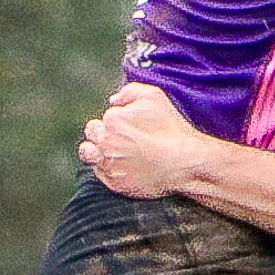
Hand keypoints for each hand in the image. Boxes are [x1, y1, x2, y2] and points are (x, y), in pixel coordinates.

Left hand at [79, 82, 199, 198]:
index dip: (113, 122)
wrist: (185, 162)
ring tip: (109, 152)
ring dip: (95, 152)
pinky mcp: (115, 183)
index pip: (102, 119)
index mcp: (112, 120)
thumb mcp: (154, 96)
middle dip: (101, 134)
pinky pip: (101, 174)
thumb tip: (113, 101)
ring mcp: (109, 164)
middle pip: (91, 135)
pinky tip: (122, 165)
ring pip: (89, 156)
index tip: (127, 126)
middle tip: (119, 138)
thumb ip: (129, 92)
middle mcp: (105, 143)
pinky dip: (107, 169)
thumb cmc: (171, 129)